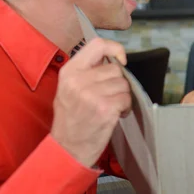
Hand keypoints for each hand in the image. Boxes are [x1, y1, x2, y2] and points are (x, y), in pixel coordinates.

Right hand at [51, 38, 130, 167]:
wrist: (67, 148)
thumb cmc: (71, 119)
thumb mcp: (69, 89)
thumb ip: (86, 71)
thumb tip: (112, 58)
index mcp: (70, 72)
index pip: (97, 45)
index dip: (115, 49)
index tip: (121, 60)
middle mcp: (79, 80)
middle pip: (115, 69)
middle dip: (117, 83)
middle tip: (108, 97)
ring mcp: (92, 94)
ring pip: (123, 84)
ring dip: (122, 96)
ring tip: (109, 107)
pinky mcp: (105, 108)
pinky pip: (126, 99)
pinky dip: (125, 107)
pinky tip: (114, 115)